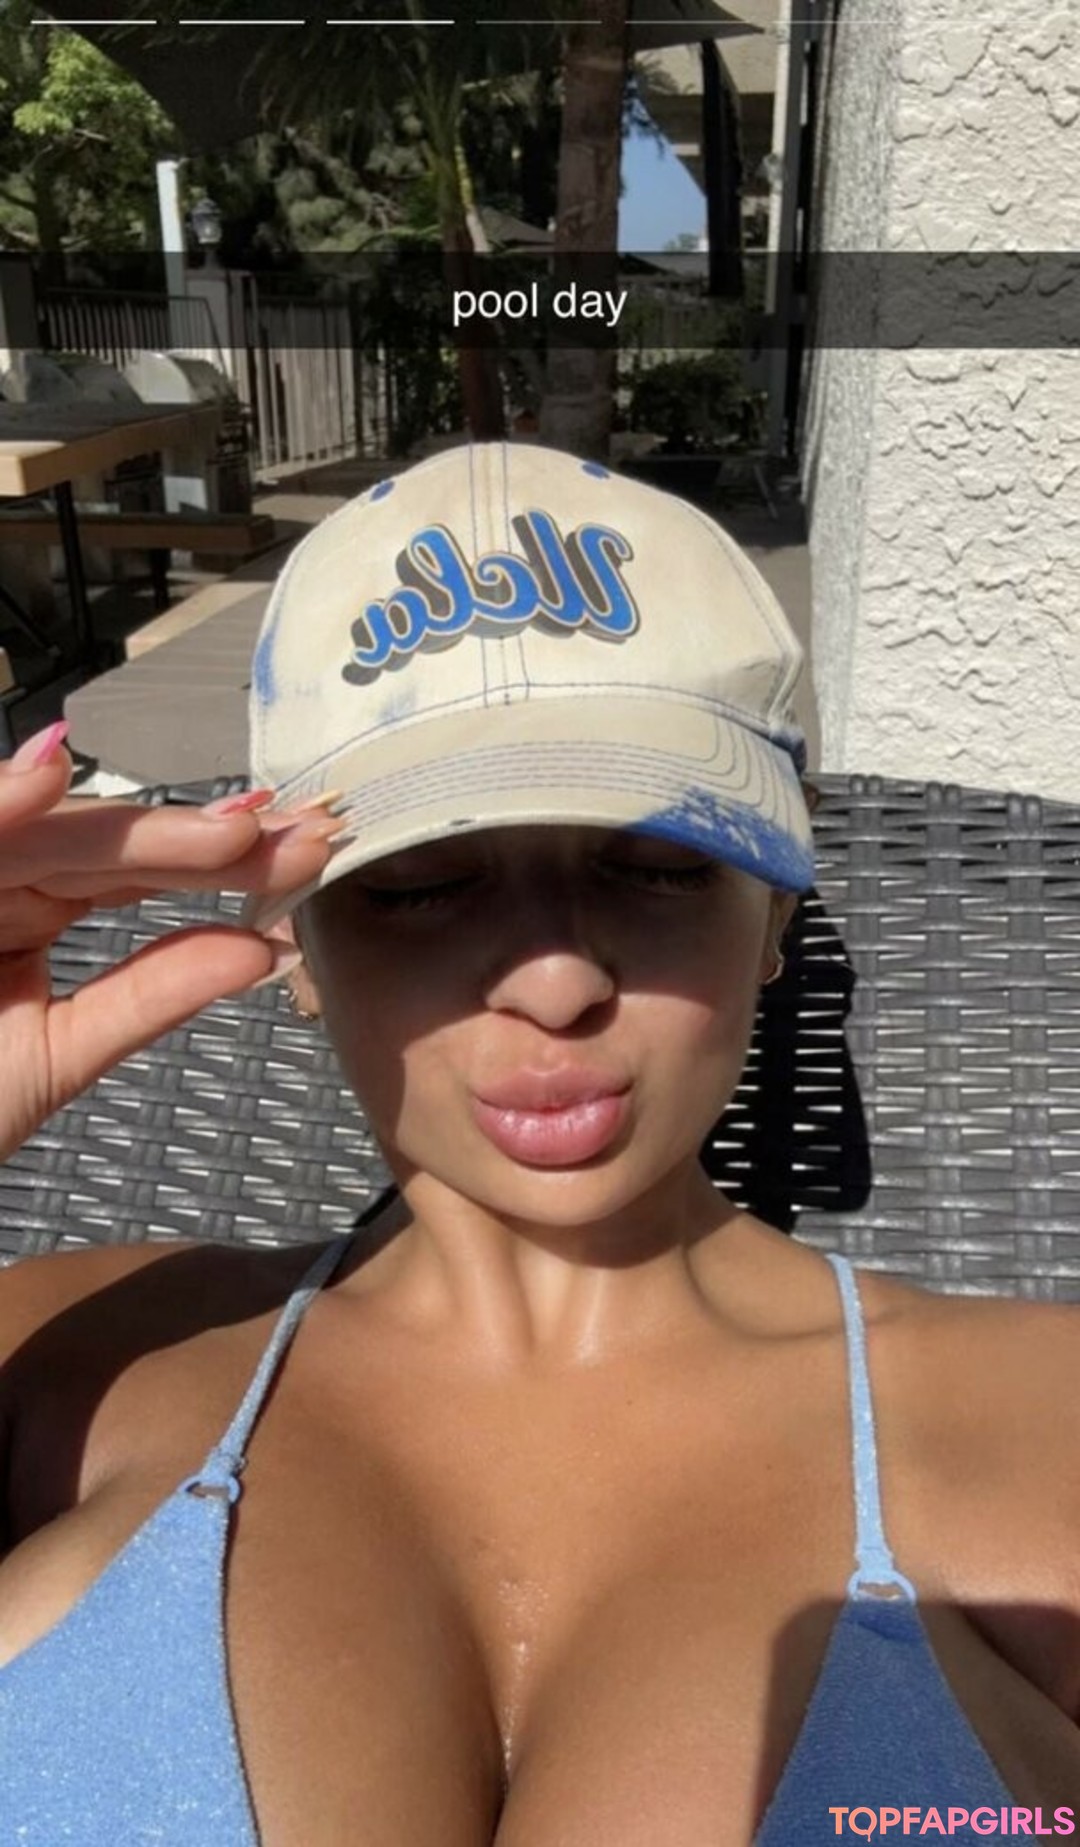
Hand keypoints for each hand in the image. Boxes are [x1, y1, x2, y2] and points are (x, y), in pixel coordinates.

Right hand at [0, 724, 340, 1163]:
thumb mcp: (56, 1052)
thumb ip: (149, 993)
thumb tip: (263, 949)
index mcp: (26, 910)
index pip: (134, 875)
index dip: (219, 863)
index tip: (310, 852)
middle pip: (102, 846)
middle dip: (202, 841)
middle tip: (303, 833)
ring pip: (37, 831)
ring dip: (129, 826)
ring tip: (226, 826)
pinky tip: (46, 777)